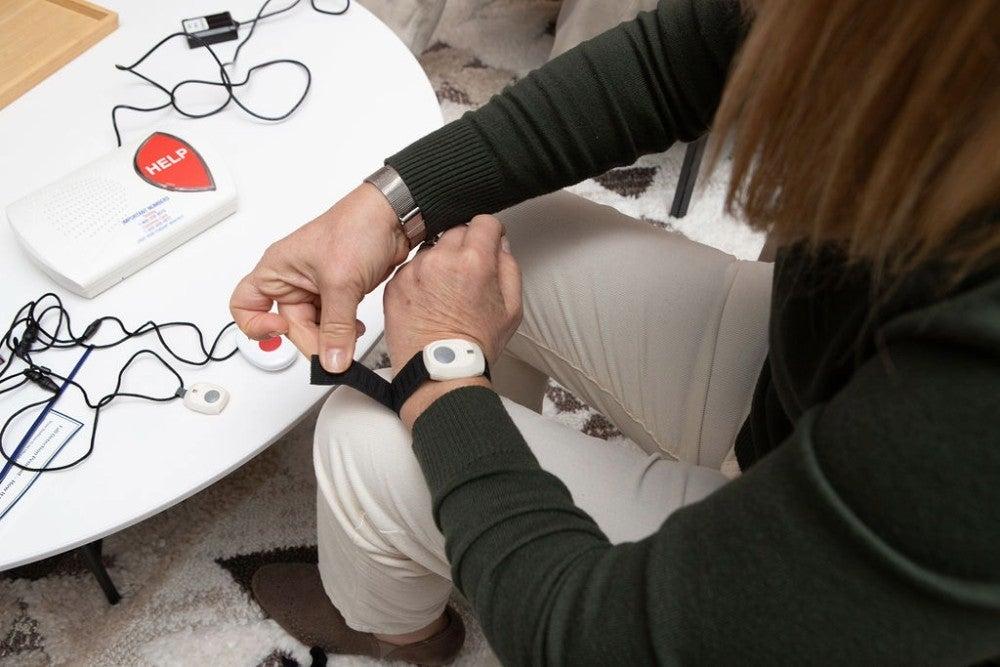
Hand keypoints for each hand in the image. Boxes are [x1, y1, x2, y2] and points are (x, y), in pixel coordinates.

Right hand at [229, 184, 409, 370]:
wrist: (393, 218)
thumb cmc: (357, 227)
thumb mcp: (342, 283)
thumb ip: (336, 328)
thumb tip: (332, 361)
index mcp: (277, 268)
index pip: (244, 305)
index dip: (256, 325)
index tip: (281, 332)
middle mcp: (291, 278)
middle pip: (287, 325)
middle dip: (310, 340)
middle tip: (333, 350)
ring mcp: (314, 287)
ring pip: (312, 327)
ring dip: (330, 338)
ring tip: (349, 338)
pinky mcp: (337, 292)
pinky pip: (332, 322)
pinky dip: (343, 331)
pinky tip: (356, 331)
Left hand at [383, 215, 521, 426]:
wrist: (440, 370)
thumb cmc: (474, 345)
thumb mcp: (511, 308)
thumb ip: (509, 268)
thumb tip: (500, 247)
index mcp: (474, 262)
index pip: (484, 222)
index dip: (490, 232)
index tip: (489, 241)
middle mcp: (441, 260)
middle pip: (456, 230)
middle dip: (465, 247)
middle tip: (467, 274)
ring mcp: (415, 271)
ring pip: (432, 249)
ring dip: (440, 261)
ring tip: (446, 292)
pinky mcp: (395, 284)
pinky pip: (412, 268)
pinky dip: (420, 278)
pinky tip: (428, 300)